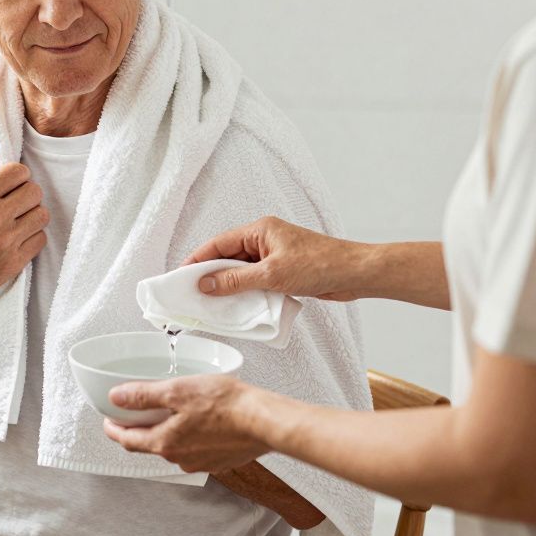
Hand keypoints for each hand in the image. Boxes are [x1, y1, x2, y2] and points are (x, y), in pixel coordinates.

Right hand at [0, 144, 48, 308]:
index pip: (17, 171)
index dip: (17, 175)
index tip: (12, 183)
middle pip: (34, 191)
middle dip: (27, 193)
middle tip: (16, 202)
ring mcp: (5, 242)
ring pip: (41, 215)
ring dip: (32, 215)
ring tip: (18, 220)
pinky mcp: (13, 263)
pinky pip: (40, 240)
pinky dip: (32, 237)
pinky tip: (18, 238)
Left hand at [101, 375, 271, 473]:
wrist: (265, 421)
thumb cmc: (226, 405)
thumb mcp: (177, 391)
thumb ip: (143, 396)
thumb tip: (117, 398)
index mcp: (165, 443)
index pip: (128, 441)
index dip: (114, 430)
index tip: (108, 423)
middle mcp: (180, 459)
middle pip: (150, 444)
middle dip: (141, 430)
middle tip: (137, 414)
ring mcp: (201, 462)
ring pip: (175, 447)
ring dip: (169, 432)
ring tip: (172, 412)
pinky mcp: (220, 461)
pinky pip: (197, 449)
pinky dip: (192, 436)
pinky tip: (201, 421)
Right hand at [182, 216, 370, 300]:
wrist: (355, 274)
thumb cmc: (320, 265)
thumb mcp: (271, 275)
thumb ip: (235, 280)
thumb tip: (206, 284)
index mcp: (259, 230)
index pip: (218, 244)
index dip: (197, 260)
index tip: (180, 276)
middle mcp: (264, 240)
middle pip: (226, 257)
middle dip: (209, 275)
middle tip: (191, 294)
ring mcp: (273, 255)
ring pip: (240, 270)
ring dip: (228, 286)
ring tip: (210, 304)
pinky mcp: (282, 270)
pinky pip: (254, 280)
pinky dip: (244, 291)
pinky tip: (236, 306)